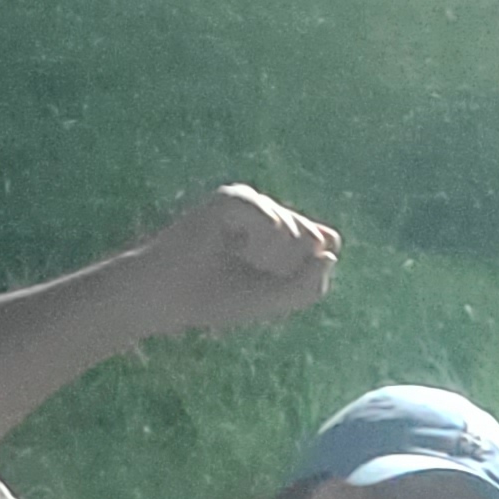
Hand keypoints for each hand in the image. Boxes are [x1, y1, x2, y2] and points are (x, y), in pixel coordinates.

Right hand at [134, 184, 338, 339]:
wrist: (168, 296)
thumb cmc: (215, 299)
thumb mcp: (273, 301)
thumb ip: (310, 285)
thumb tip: (330, 250)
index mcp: (280, 236)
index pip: (324, 242)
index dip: (307, 267)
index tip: (272, 282)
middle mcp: (268, 214)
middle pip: (312, 239)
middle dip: (287, 268)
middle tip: (249, 273)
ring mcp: (249, 203)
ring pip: (295, 230)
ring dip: (273, 259)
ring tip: (236, 262)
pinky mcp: (231, 197)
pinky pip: (271, 219)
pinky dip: (262, 241)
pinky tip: (235, 247)